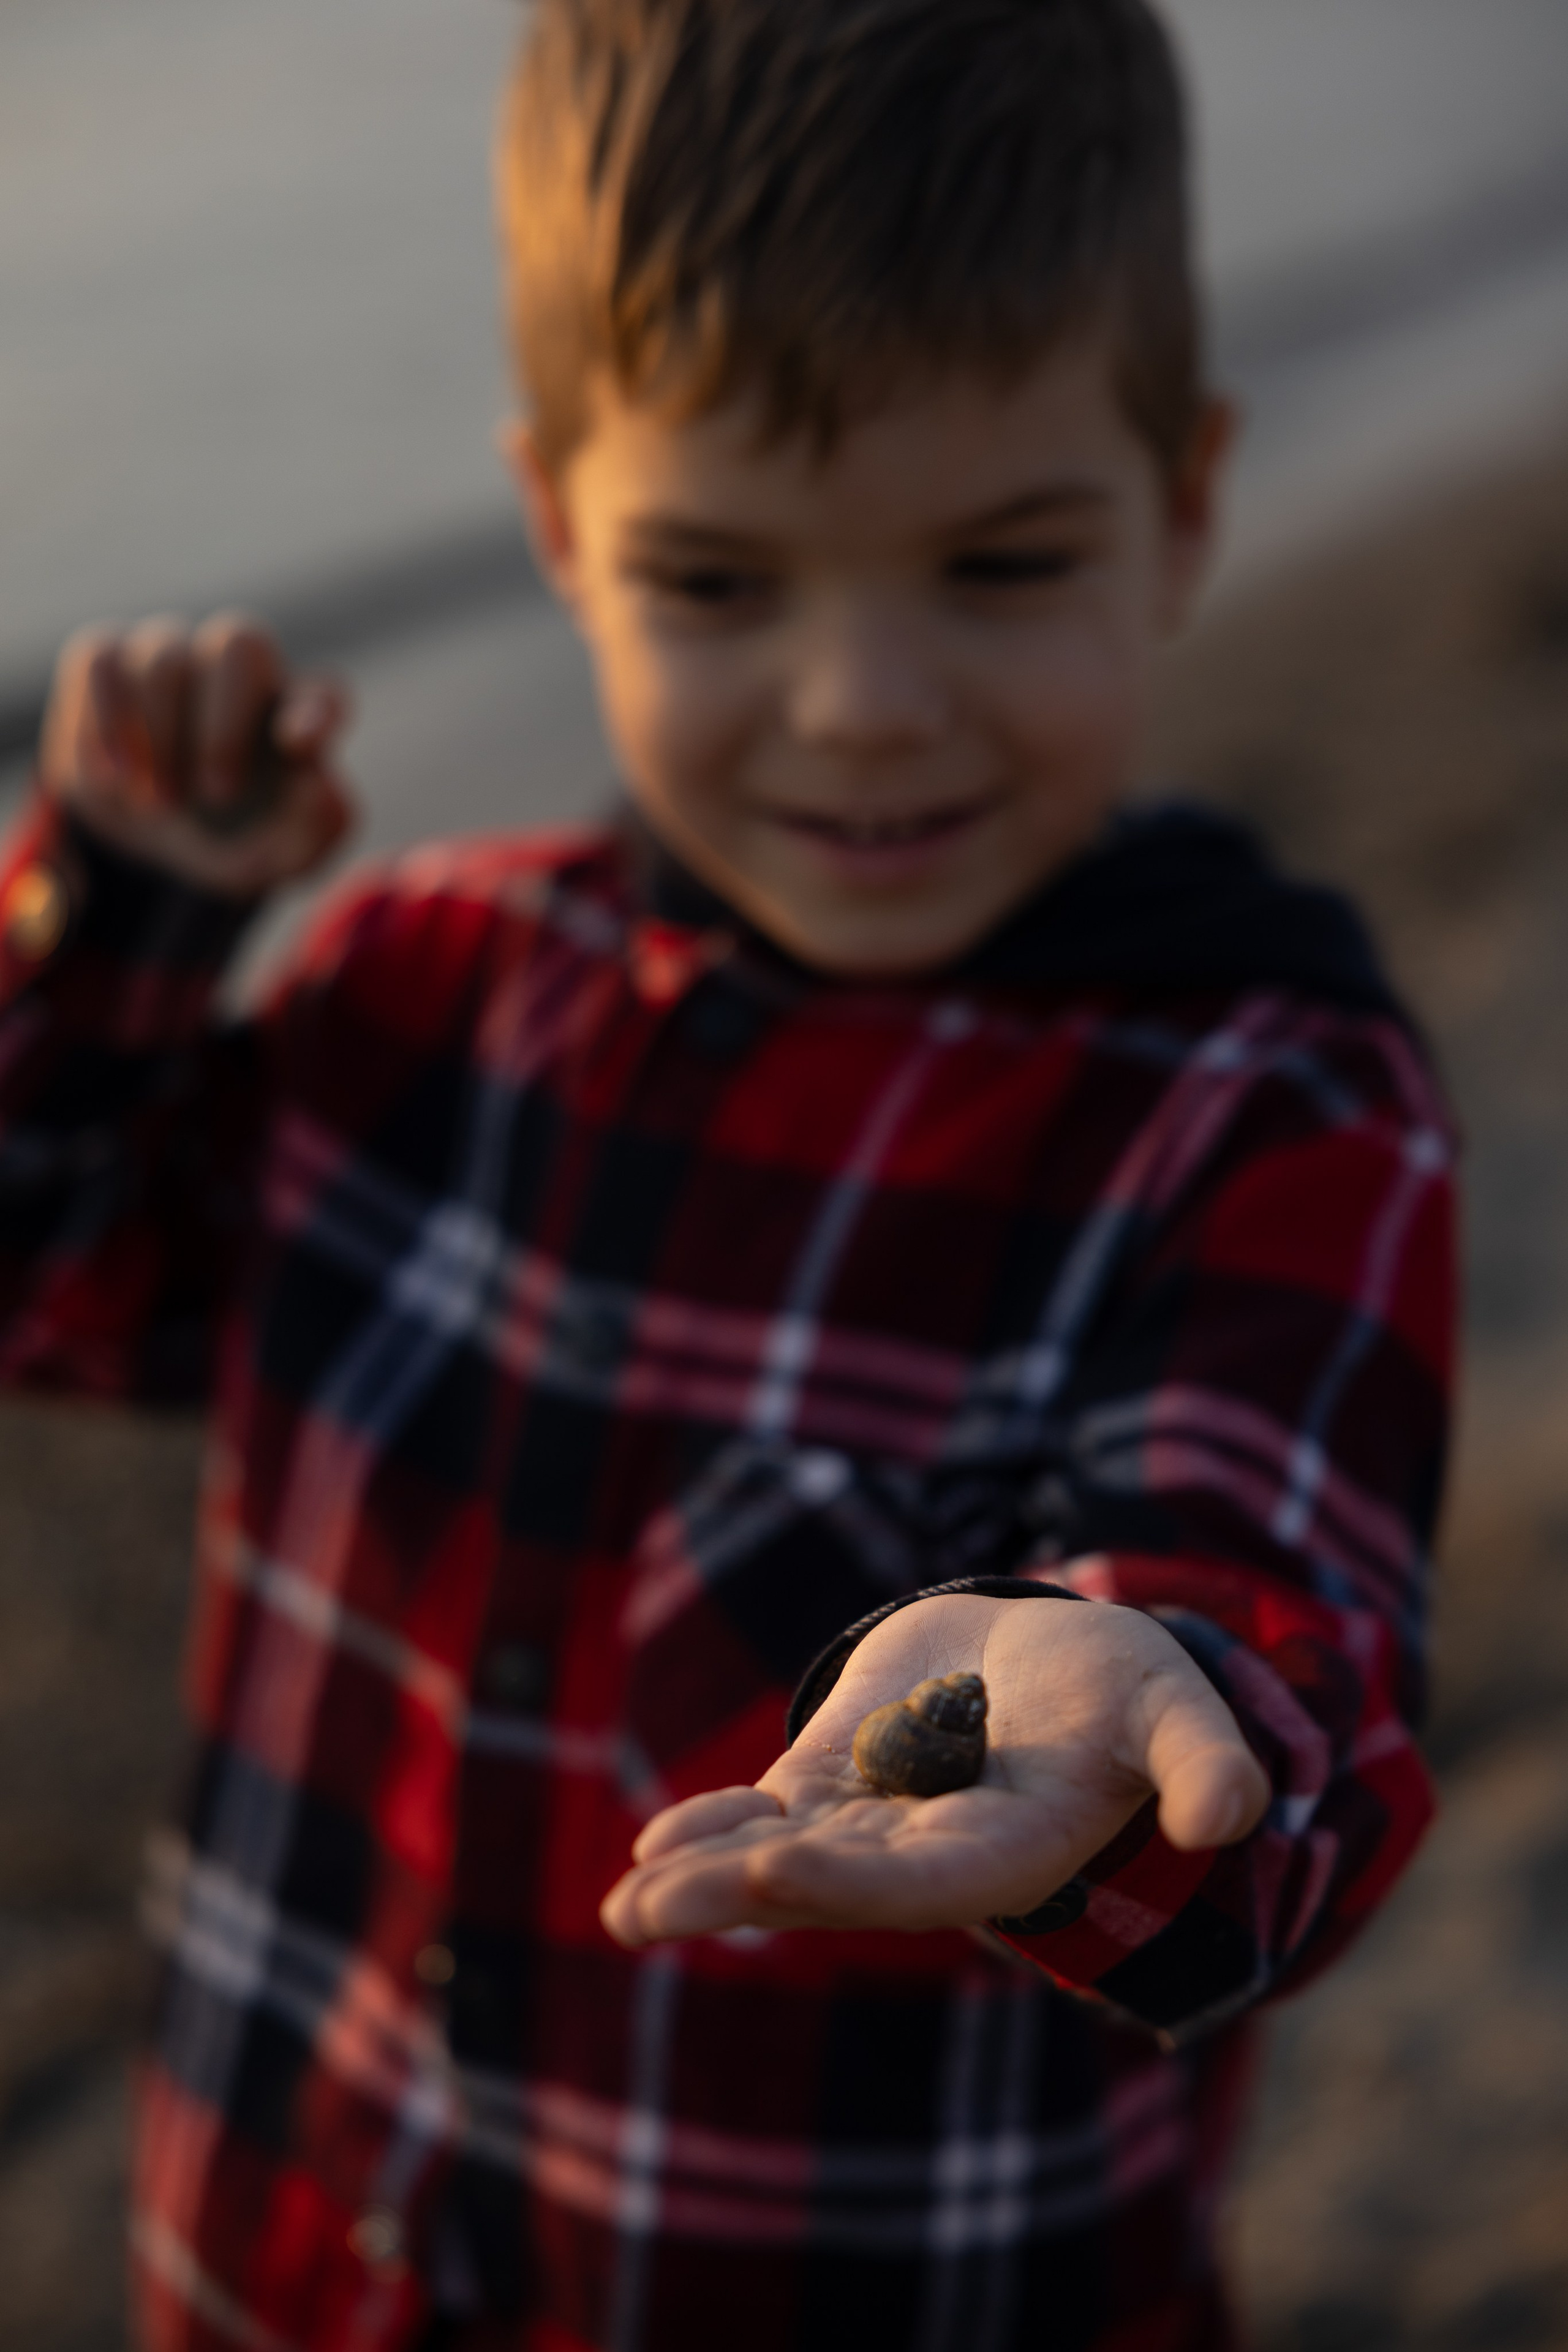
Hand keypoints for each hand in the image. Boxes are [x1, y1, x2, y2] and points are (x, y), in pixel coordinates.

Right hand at [39, 613, 354, 897]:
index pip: (324, 697)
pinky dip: (106, 723)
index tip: (302, 745)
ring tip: (159, 805)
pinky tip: (116, 778)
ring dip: (160, 740)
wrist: (149, 842)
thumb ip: (316, 828)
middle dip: (224, 728)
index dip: (314, 713)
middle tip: (216, 797)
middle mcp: (241, 669)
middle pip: (240, 644)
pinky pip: (102, 661)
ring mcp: (175, 655)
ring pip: (166, 659)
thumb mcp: (279, 855)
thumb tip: (323, 787)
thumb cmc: (232, 838)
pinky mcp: (109, 659)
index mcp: (302, 714)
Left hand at [601, 1590, 1270, 1948]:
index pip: (923, 1880)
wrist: (1058, 1661)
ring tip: (625, 1909)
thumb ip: (1201, 1762)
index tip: (772, 1874)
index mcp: (1008, 1851)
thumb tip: (1233, 1813)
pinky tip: (653, 1844)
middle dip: (740, 1894)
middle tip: (648, 1912)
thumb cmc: (1125, 1690)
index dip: (851, 1879)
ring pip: (778, 1859)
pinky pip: (763, 1817)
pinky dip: (710, 1829)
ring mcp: (870, 1822)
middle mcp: (929, 1854)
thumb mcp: (1171, 1707)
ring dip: (701, 1880)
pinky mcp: (833, 1784)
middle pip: (828, 1884)